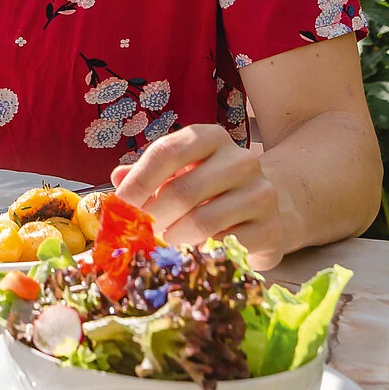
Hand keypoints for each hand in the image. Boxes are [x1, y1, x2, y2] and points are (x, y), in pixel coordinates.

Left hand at [114, 124, 289, 270]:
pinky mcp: (271, 228)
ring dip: (174, 237)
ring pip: (203, 221)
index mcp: (210, 137)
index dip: (138, 182)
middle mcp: (240, 160)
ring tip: (165, 241)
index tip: (120, 205)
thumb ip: (146, 174)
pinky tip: (195, 250)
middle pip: (182, 191)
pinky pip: (226, 246)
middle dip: (153, 217)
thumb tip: (117, 178)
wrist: (267, 206)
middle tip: (139, 232)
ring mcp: (261, 193)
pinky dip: (203, 251)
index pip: (166, 153)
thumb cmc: (209, 188)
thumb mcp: (178, 172)